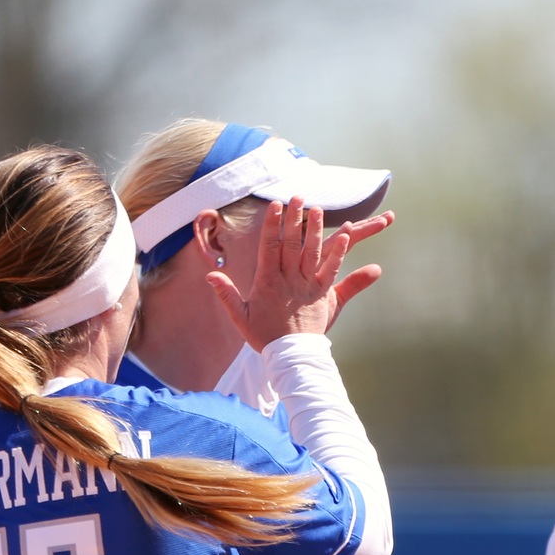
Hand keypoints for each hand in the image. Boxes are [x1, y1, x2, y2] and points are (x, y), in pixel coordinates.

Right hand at [208, 197, 389, 347]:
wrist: (291, 356)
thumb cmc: (264, 336)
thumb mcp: (240, 317)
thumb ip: (226, 294)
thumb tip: (210, 275)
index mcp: (268, 282)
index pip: (269, 247)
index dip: (273, 225)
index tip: (276, 206)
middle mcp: (289, 280)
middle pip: (291, 244)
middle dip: (294, 219)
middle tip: (297, 197)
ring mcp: (307, 286)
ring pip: (312, 253)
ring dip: (315, 230)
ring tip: (318, 209)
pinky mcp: (322, 294)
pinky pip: (331, 270)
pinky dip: (338, 253)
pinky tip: (344, 236)